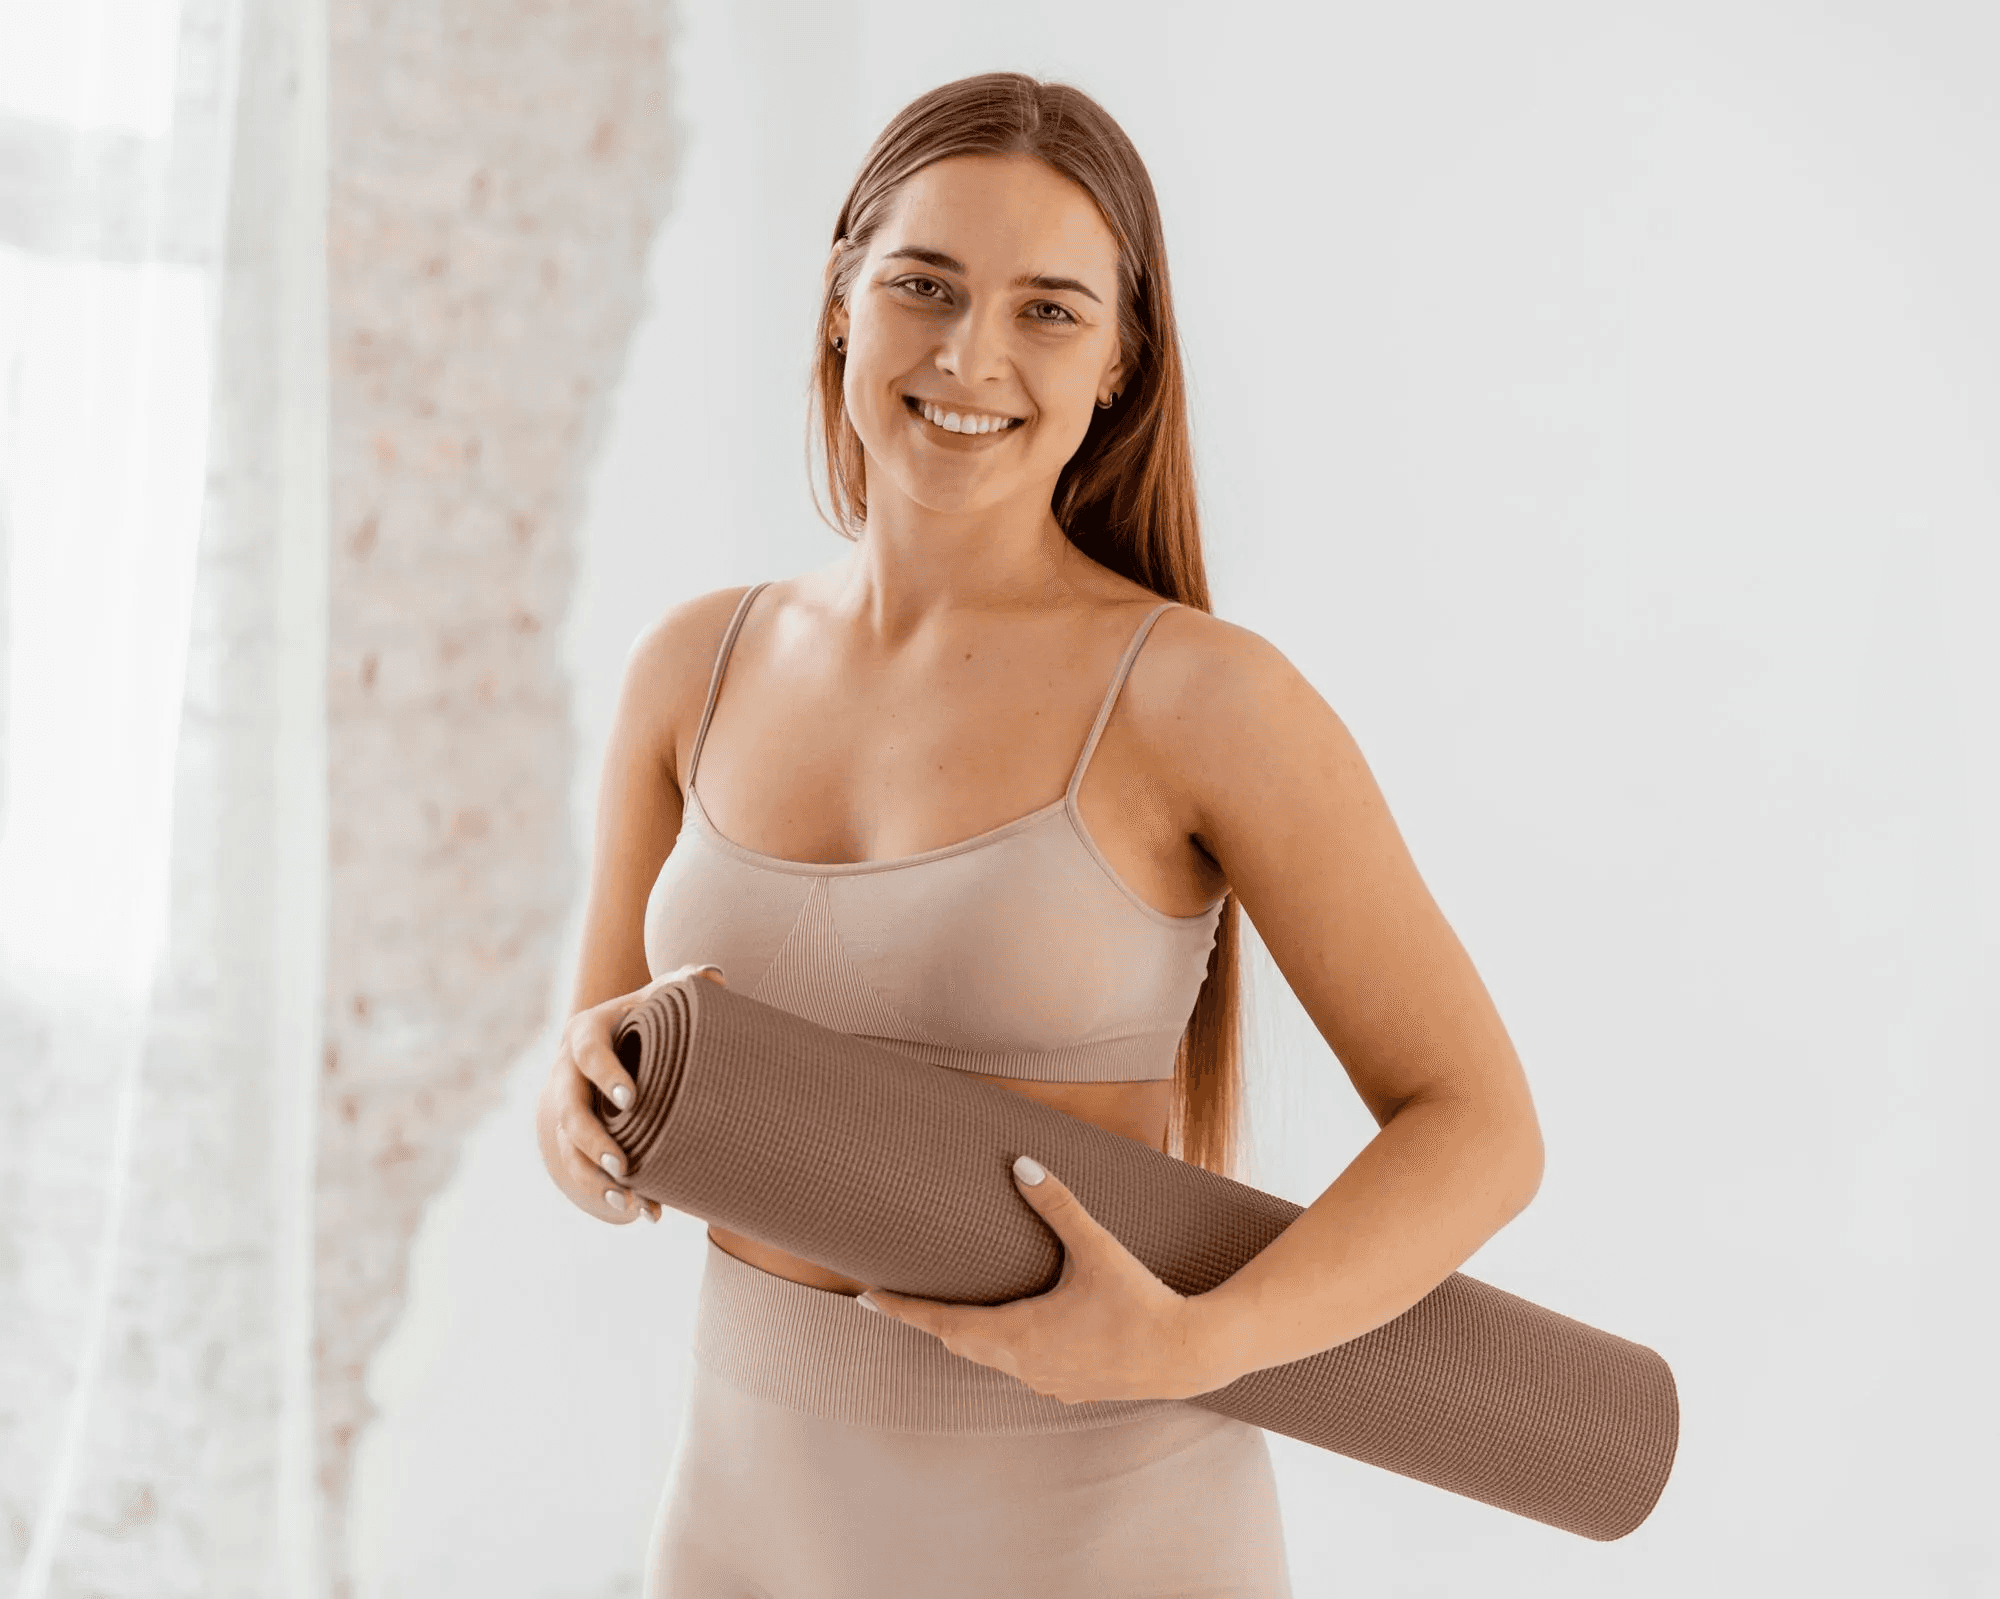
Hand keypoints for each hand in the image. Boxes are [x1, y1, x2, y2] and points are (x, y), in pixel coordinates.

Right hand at [534, 962, 726, 1225]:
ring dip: (594, 1179)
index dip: (605, 1073)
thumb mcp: (663, 997)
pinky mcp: (577, 1138)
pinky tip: (644, 1213)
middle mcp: (568, 1072)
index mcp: (587, 1032)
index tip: (631, 1099)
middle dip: (592, 1141)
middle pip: (568, 1111)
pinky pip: (584, 1171)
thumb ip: (685, 983)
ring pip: (569, 1150)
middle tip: (623, 1165)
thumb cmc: (650, 1017)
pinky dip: (610, 1194)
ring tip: (627, 1202)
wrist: (619, 1041)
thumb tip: (713, 977)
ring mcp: (568, 1108)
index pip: (588, 1052)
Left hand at [858, 1156, 1232, 1403]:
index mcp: (1020, 1333)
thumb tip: (1022, 1163)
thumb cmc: (1141, 1300)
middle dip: (928, 1319)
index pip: (942, 1322)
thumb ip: (1058, 1204)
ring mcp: (1047, 1382)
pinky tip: (1012, 1332)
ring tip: (945, 1308)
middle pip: (958, 1341)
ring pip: (988, 1359)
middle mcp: (1025, 1365)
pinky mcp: (1070, 1388)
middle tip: (897, 1297)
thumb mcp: (1096, 1247)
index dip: (901, 1309)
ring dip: (965, 1334)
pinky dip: (1001, 1348)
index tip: (865, 1298)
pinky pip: (1019, 1368)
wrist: (1188, 1354)